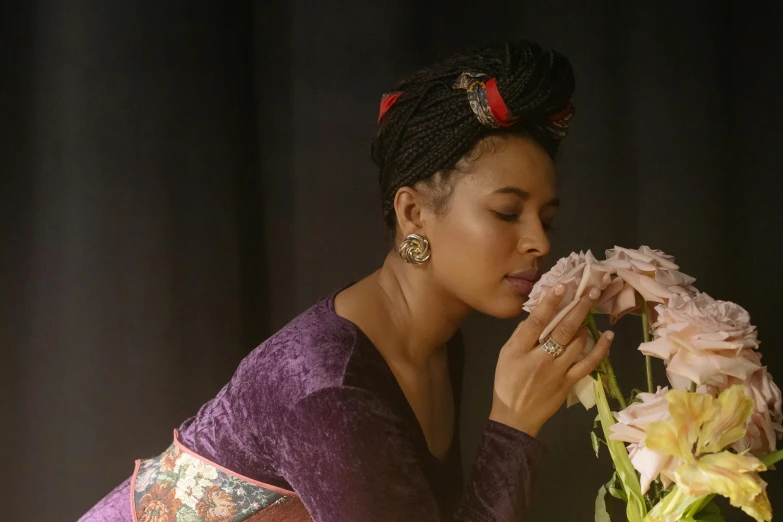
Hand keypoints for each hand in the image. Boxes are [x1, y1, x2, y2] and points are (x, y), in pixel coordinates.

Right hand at [489, 284, 613, 436]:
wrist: (515, 416)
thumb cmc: (507, 382)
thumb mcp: (505, 355)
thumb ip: (521, 335)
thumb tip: (539, 314)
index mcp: (519, 349)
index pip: (537, 321)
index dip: (550, 302)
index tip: (562, 286)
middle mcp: (540, 358)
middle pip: (562, 328)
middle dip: (578, 306)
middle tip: (592, 289)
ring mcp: (557, 371)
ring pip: (577, 342)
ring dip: (586, 323)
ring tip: (592, 306)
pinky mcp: (569, 382)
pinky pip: (589, 363)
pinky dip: (600, 349)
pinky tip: (608, 336)